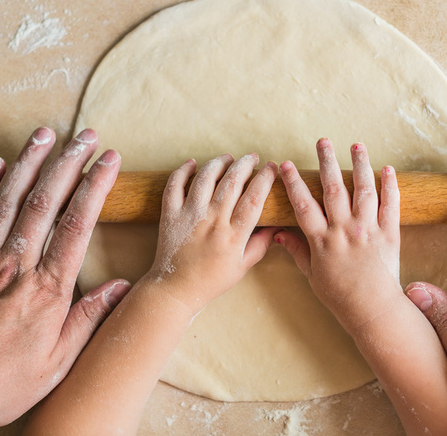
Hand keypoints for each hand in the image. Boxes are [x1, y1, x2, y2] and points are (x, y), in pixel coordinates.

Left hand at [0, 128, 130, 433]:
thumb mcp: (56, 363)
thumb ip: (88, 319)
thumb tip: (120, 287)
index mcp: (46, 289)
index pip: (76, 225)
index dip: (94, 186)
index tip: (109, 160)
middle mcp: (14, 266)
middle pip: (44, 202)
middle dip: (67, 163)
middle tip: (84, 136)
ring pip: (7, 200)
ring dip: (27, 163)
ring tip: (44, 134)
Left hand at [141, 153, 279, 312]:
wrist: (175, 289)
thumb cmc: (211, 280)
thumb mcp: (243, 266)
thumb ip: (261, 244)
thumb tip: (276, 225)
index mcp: (233, 235)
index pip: (254, 198)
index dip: (265, 179)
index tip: (271, 168)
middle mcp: (212, 221)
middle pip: (232, 182)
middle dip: (245, 164)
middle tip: (252, 158)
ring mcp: (189, 216)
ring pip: (206, 178)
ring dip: (219, 163)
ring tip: (228, 158)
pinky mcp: (170, 215)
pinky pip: (175, 185)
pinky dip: (183, 171)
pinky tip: (193, 163)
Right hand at [276, 139, 401, 332]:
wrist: (373, 310)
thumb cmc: (340, 295)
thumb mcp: (312, 275)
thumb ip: (297, 251)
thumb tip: (279, 233)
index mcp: (322, 240)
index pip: (303, 204)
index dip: (293, 182)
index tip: (286, 164)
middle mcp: (344, 230)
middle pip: (333, 189)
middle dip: (327, 162)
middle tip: (322, 141)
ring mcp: (368, 230)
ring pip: (363, 190)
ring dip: (359, 165)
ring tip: (356, 145)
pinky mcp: (389, 234)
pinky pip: (391, 205)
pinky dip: (390, 186)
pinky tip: (387, 169)